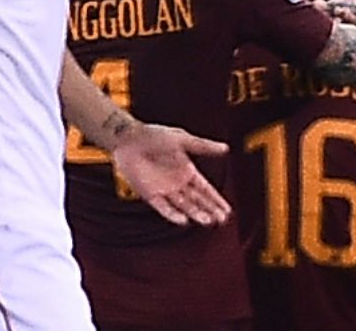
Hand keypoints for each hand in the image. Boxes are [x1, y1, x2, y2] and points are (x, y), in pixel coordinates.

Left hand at [110, 124, 232, 226]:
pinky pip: (163, 208)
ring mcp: (164, 190)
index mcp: (186, 170)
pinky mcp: (149, 194)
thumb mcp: (182, 139)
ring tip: (208, 221)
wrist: (127, 138)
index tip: (227, 211)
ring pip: (183, 206)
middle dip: (210, 210)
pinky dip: (173, 215)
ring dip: (196, 214)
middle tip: (222, 220)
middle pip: (197, 201)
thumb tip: (226, 148)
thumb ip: (203, 146)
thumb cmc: (153, 135)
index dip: (216, 200)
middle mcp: (177, 182)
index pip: (205, 189)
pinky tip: (183, 221)